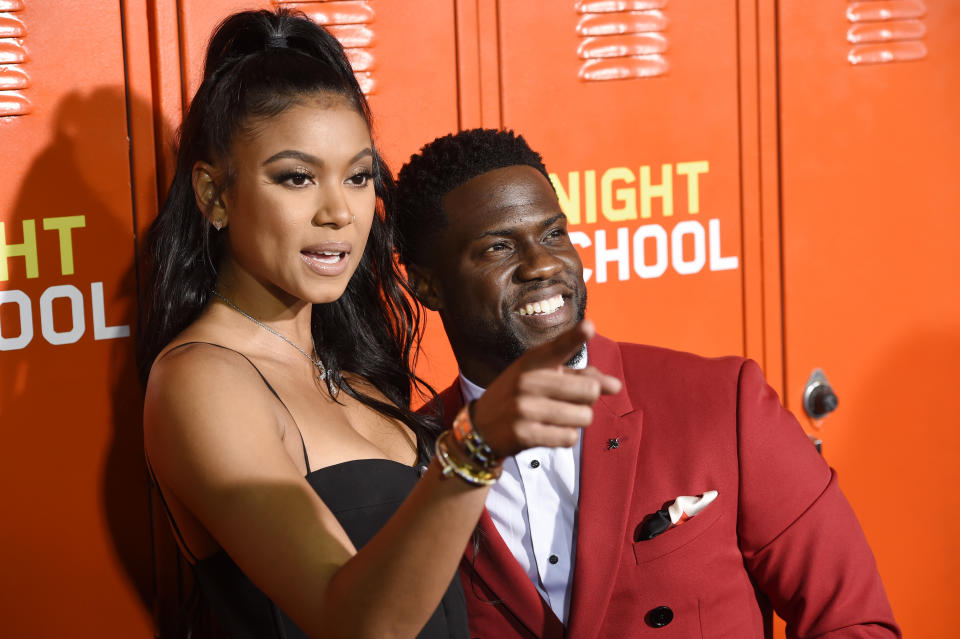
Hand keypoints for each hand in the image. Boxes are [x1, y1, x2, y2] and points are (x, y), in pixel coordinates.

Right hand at [472, 320, 621, 456]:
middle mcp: (528, 381)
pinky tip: (548, 432)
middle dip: (588, 400)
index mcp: (533, 361)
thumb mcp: (543, 377)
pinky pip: (570, 437)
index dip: (575, 336)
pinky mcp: (525, 434)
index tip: (589, 327)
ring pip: (584, 417)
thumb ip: (580, 377)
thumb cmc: (520, 397)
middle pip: (589, 390)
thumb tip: (615, 386)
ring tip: (556, 418)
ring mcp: (525, 408)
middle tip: (569, 402)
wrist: (480, 427)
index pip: (558, 347)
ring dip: (577, 421)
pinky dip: (566, 437)